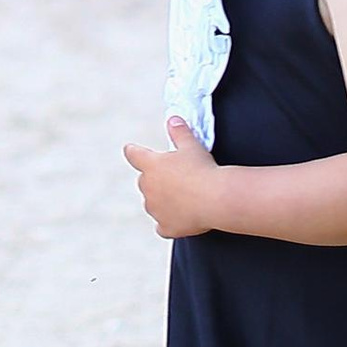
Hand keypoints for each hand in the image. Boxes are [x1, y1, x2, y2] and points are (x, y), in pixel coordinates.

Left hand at [125, 116, 223, 239]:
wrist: (215, 198)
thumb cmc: (202, 169)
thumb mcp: (192, 145)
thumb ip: (179, 132)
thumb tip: (173, 119)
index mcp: (151, 165)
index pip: (134, 154)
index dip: (133, 151)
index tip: (131, 150)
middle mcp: (148, 188)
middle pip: (144, 181)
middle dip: (154, 179)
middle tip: (173, 177)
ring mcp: (155, 209)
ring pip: (151, 204)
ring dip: (160, 201)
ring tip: (180, 198)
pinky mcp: (166, 227)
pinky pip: (162, 226)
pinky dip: (167, 223)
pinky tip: (177, 220)